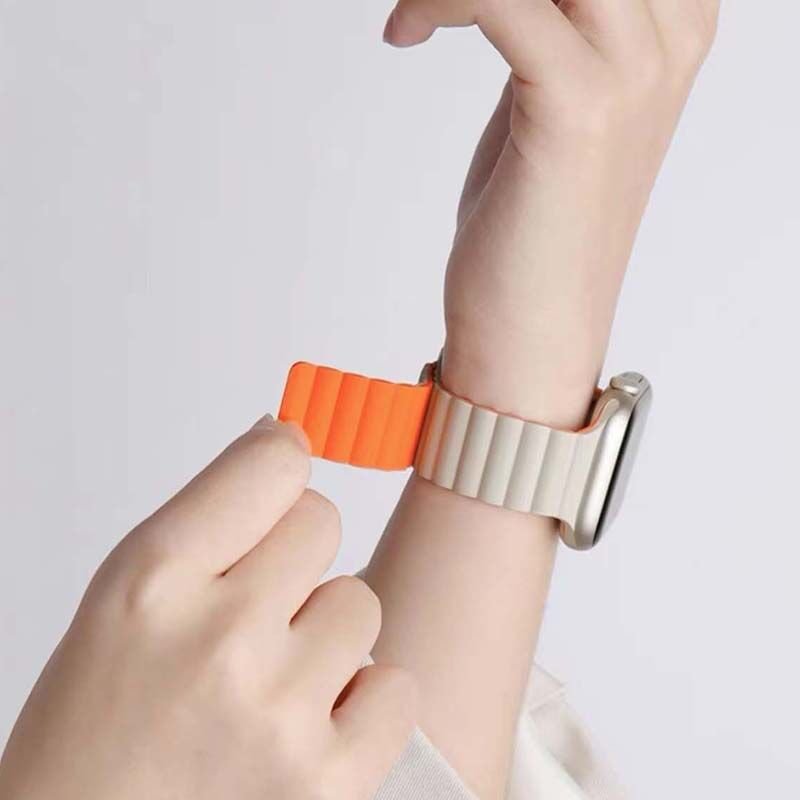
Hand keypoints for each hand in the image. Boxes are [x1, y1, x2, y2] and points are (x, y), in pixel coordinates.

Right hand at [0, 417, 415, 799]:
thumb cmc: (98, 731)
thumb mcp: (122, 601)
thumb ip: (207, 517)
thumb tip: (283, 437)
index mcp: (153, 582)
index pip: (272, 465)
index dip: (279, 464)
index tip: (278, 475)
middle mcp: (218, 640)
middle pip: (322, 521)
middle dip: (293, 558)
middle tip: (247, 613)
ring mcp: (279, 714)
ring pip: (359, 602)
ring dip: (324, 634)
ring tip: (267, 684)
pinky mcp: (330, 782)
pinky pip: (396, 686)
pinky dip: (362, 702)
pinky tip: (307, 727)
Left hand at [384, 0, 718, 425]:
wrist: (532, 329)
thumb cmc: (533, 229)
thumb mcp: (552, 106)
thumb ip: (550, 35)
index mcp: (673, 31)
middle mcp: (668, 41)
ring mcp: (633, 73)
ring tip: (415, 10)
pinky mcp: (579, 110)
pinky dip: (438, 1)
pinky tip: (403, 35)